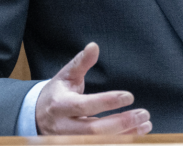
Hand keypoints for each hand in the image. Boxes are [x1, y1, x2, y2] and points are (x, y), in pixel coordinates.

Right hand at [35, 42, 151, 134]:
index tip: (129, 96)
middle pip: (95, 131)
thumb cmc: (57, 94)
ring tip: (145, 125)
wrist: (37, 118)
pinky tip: (135, 135)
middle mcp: (64, 128)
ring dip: (125, 136)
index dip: (108, 102)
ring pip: (99, 143)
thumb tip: (94, 46)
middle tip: (143, 114)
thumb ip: (81, 62)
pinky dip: (119, 143)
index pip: (86, 106)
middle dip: (121, 123)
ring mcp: (69, 142)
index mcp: (60, 105)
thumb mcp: (66, 76)